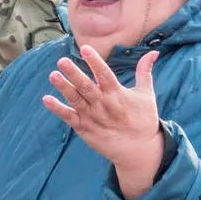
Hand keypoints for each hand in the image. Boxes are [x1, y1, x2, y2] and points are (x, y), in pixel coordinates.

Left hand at [43, 47, 163, 198]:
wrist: (139, 151)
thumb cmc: (143, 119)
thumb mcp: (146, 94)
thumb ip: (145, 71)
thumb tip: (153, 52)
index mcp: (117, 94)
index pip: (105, 75)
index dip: (95, 62)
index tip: (85, 48)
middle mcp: (103, 104)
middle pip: (86, 87)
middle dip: (74, 74)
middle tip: (62, 61)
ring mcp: (92, 117)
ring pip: (75, 100)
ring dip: (64, 88)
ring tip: (53, 75)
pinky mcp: (84, 128)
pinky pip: (69, 117)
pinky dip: (58, 109)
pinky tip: (46, 99)